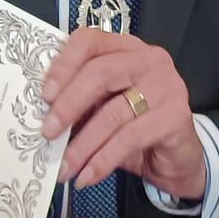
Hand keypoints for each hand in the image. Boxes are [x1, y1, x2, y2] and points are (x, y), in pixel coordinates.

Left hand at [41, 29, 205, 200]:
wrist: (176, 159)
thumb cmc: (134, 127)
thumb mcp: (101, 108)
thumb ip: (78, 102)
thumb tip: (42, 114)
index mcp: (125, 48)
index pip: (89, 41)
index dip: (64, 66)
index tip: (44, 95)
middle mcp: (148, 59)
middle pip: (101, 72)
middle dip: (69, 105)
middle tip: (48, 132)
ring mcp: (166, 85)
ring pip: (113, 112)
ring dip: (83, 145)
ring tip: (65, 167)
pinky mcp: (176, 115)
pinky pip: (130, 138)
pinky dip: (103, 160)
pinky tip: (87, 176)